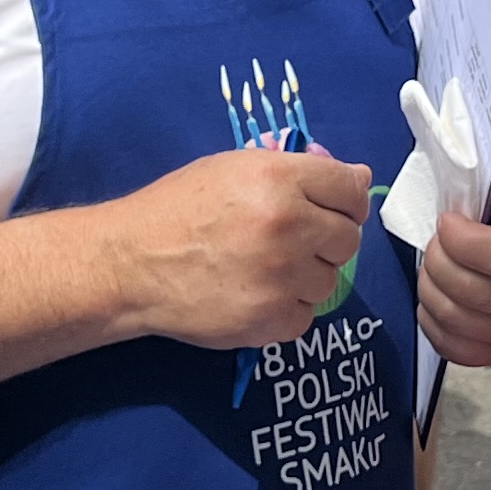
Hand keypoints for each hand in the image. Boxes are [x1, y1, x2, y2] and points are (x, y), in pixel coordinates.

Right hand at [109, 146, 375, 349]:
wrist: (130, 265)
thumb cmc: (178, 209)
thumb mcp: (233, 169)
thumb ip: (300, 171)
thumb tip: (361, 178)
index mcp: (279, 177)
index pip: (352, 190)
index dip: (344, 202)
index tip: (329, 211)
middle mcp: (288, 225)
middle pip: (348, 240)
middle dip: (325, 241)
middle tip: (288, 243)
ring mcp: (282, 276)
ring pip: (328, 282)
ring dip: (303, 278)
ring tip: (261, 270)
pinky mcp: (271, 320)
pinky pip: (305, 316)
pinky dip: (284, 310)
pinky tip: (252, 296)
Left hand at [421, 171, 490, 365]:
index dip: (457, 237)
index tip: (448, 220)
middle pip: (472, 291)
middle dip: (438, 260)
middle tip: (438, 242)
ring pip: (457, 319)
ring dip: (430, 287)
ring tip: (436, 265)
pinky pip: (453, 347)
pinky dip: (433, 320)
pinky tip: (440, 295)